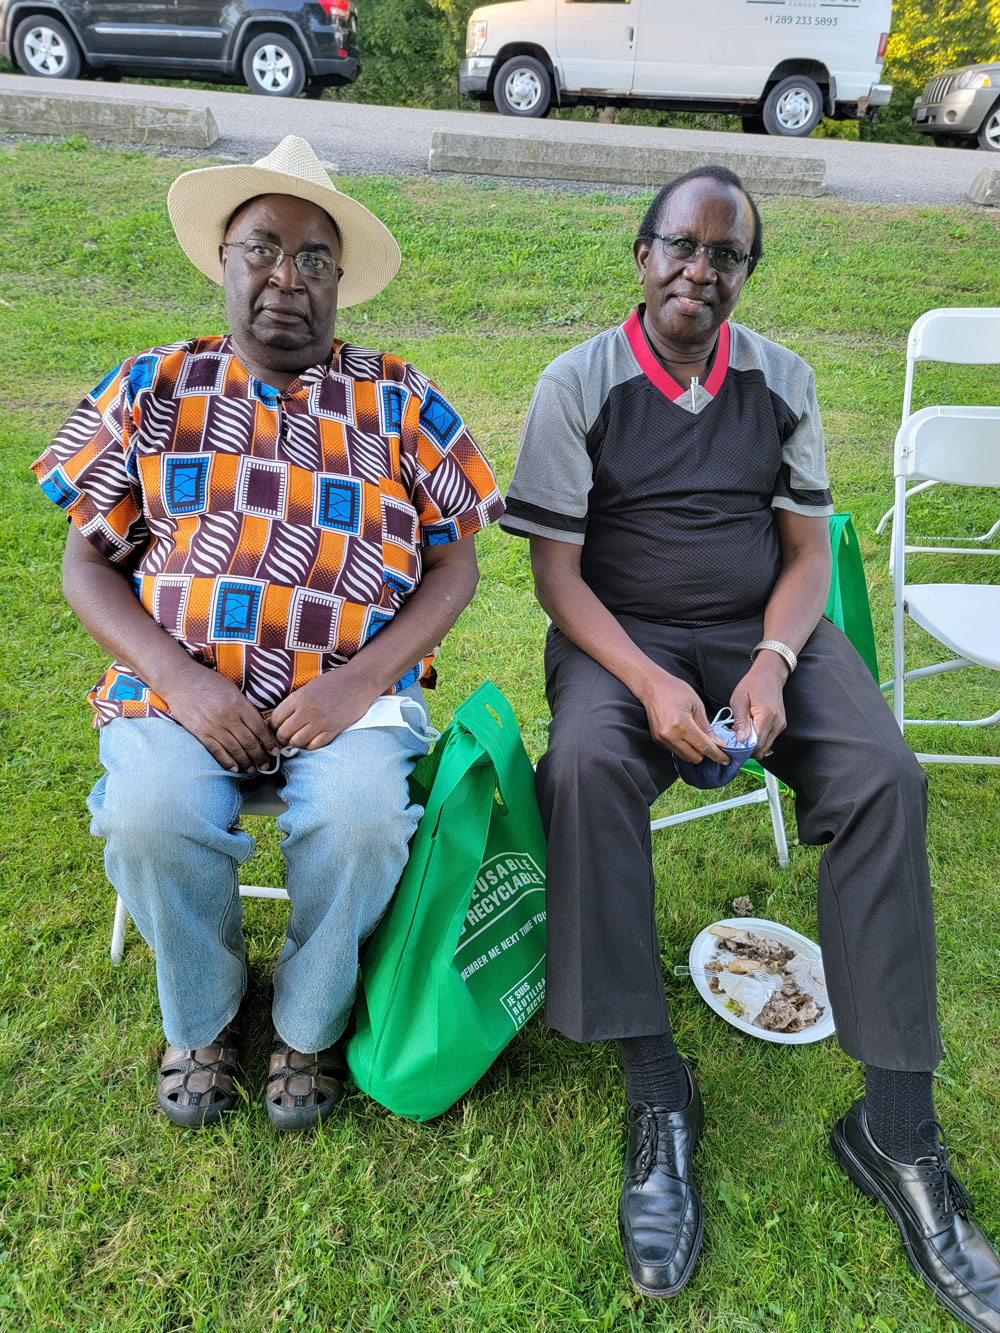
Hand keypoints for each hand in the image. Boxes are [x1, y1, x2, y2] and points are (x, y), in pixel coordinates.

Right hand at [158, 662, 278, 773]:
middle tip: (266, 766)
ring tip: (252, 770)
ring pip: (235, 749)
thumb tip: (259, 725)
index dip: (269, 742)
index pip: (260, 728)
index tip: (275, 751)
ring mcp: (213, 726)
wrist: (179, 680)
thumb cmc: (208, 682)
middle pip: (249, 742)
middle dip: (260, 756)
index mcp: (239, 704)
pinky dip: (226, 762)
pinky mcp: (200, 732)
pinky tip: (234, 768)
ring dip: (245, 762)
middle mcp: (228, 716)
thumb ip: (245, 707)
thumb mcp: (232, 690)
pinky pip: (216, 751)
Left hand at [270, 665, 377, 749]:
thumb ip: (294, 702)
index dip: (273, 727)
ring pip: (297, 742)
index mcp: (299, 698)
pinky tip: (311, 740)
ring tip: (297, 740)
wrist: (359, 682)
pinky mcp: (333, 730)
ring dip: (295, 743)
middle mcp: (307, 711)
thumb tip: (279, 719)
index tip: (275, 729)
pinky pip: (315, 745)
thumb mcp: (309, 687)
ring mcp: (321, 722)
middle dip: (281, 738)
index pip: (276, 719)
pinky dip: (310, 746)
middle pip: (284, 733)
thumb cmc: (334, 683)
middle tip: (284, 738)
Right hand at [639, 667, 729, 763]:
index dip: (717, 755)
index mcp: (681, 724)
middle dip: (705, 753)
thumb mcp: (697, 705)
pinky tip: (684, 734)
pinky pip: (675, 751)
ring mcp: (661, 739)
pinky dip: (684, 747)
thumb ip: (707, 727)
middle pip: (694, 757)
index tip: (726, 760)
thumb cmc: (675, 690)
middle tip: (710, 743)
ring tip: (696, 736)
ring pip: (685, 757)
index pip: (704, 747)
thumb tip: (718, 743)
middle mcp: (669, 734)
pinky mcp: (657, 740)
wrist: (652, 687)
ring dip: (694, 751)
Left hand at [730, 656, 787, 759]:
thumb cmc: (753, 683)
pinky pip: (769, 739)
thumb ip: (740, 721)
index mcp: (766, 716)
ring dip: (753, 745)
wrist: (770, 674)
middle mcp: (777, 723)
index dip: (743, 748)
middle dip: (747, 749)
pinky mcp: (780, 725)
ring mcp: (780, 725)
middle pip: (762, 749)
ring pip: (766, 746)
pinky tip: (750, 730)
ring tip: (742, 734)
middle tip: (735, 742)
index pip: (756, 744)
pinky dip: (759, 739)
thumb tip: (740, 740)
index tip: (732, 746)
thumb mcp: (739, 699)